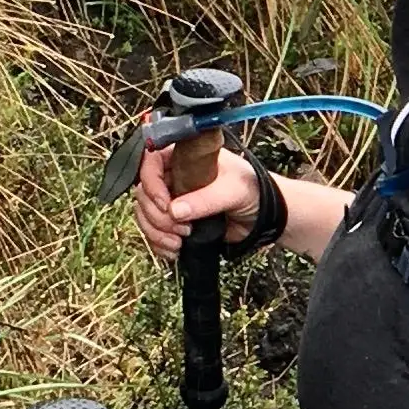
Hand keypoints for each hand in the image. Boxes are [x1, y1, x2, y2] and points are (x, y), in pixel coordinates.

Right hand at [133, 130, 257, 264]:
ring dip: (156, 233)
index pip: (150, 163)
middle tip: (181, 229)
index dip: (151, 185)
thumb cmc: (253, 189)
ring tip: (178, 243)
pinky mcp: (176, 221)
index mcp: (184, 157)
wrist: (265, 215)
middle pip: (144, 194)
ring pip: (145, 215)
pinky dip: (159, 244)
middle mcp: (174, 176)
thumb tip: (175, 211)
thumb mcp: (233, 190)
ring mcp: (173, 199)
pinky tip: (175, 251)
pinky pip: (154, 232)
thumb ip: (205, 200)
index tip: (166, 204)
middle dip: (157, 216)